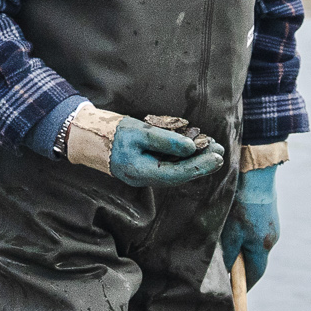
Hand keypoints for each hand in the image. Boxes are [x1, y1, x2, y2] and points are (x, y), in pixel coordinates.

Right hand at [107, 119, 230, 189]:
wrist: (90, 136)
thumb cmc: (113, 132)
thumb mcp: (140, 131)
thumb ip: (166, 141)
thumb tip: (192, 148)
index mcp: (140, 173)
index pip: (176, 174)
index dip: (199, 166)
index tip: (217, 156)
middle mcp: (144, 179)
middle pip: (179, 175)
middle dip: (201, 163)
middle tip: (220, 150)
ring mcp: (145, 174)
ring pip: (175, 170)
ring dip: (194, 159)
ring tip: (212, 146)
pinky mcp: (146, 167)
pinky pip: (169, 165)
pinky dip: (183, 157)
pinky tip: (195, 146)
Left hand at [223, 164, 279, 286]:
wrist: (255, 169)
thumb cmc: (240, 203)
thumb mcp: (230, 233)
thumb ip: (228, 256)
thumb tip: (226, 273)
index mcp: (263, 246)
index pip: (254, 275)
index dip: (243, 286)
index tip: (232, 294)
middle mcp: (272, 237)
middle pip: (255, 260)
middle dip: (240, 267)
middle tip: (222, 270)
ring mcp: (271, 223)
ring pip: (253, 243)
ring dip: (240, 248)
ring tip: (223, 245)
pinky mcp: (267, 211)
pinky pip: (254, 230)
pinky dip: (243, 233)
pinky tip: (232, 225)